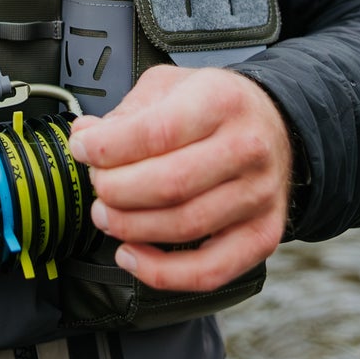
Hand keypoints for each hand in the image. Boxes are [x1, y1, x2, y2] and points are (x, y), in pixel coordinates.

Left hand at [67, 66, 292, 292]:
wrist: (276, 126)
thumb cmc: (216, 108)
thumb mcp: (171, 86)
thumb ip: (127, 112)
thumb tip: (86, 136)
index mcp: (221, 101)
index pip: (158, 132)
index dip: (108, 147)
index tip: (83, 149)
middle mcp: (246, 148)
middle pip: (169, 183)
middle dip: (116, 190)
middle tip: (98, 185)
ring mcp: (258, 196)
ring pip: (183, 226)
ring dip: (130, 228)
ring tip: (106, 215)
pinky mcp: (262, 235)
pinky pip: (209, 271)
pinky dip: (161, 272)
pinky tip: (131, 255)